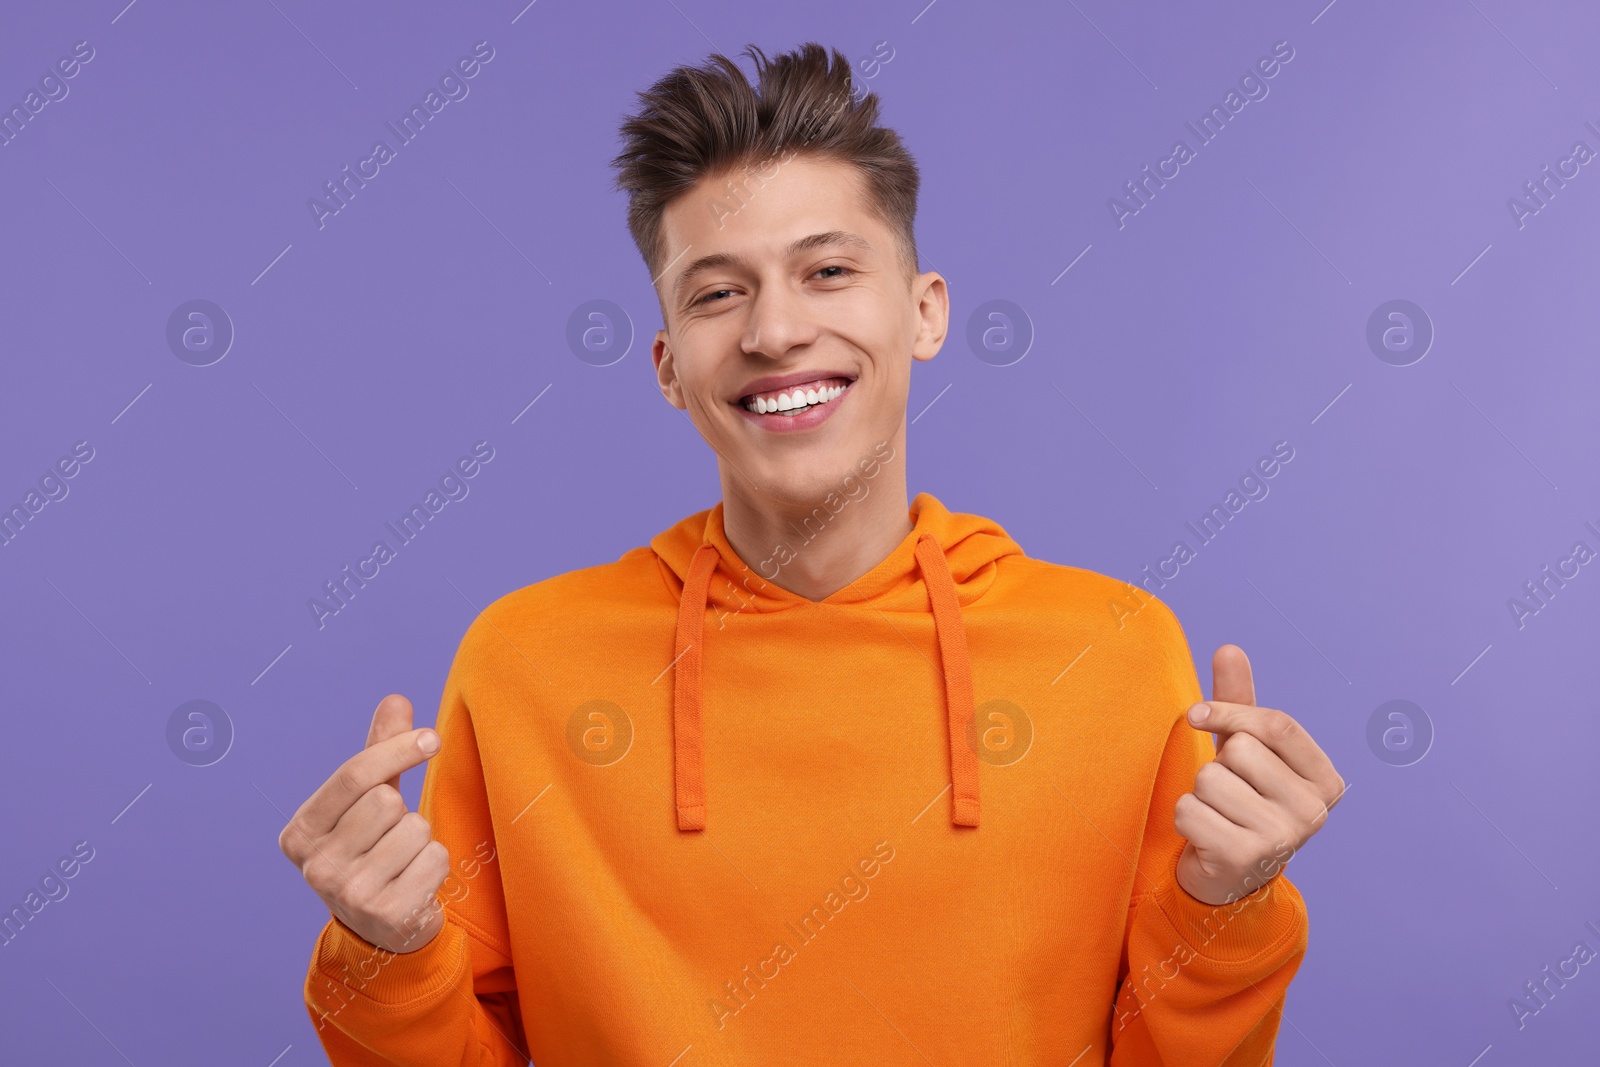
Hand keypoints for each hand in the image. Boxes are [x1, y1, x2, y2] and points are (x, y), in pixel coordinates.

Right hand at [278, 694, 452, 952]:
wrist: (382, 927)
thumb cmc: (373, 850)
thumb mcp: (368, 801)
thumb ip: (380, 753)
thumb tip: (396, 699)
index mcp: (300, 832)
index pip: (354, 775)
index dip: (397, 749)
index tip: (431, 738)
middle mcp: (315, 866)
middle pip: (387, 801)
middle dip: (403, 811)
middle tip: (391, 838)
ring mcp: (348, 895)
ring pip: (416, 829)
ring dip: (422, 839)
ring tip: (403, 862)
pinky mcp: (386, 915)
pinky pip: (436, 859)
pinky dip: (437, 865)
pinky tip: (416, 883)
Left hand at [1172, 645, 1344, 906]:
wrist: (1227, 873)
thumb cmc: (1238, 799)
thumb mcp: (1242, 750)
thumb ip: (1238, 703)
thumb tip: (1228, 648)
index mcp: (1325, 780)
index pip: (1277, 724)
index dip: (1231, 711)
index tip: (1196, 714)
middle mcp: (1314, 812)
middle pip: (1239, 750)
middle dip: (1216, 764)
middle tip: (1226, 794)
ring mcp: (1283, 839)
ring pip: (1209, 779)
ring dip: (1198, 793)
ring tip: (1217, 815)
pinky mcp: (1245, 859)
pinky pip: (1189, 810)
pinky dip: (1184, 819)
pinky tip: (1204, 836)